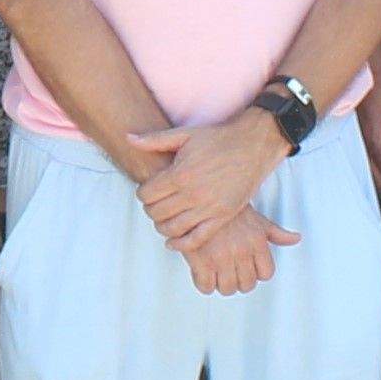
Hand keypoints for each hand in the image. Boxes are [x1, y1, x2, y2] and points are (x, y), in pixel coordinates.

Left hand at [127, 111, 301, 260]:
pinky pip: (197, 238)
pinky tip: (173, 242)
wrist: (252, 146)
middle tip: (153, 206)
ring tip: (162, 220)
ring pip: (173, 228)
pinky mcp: (223, 217)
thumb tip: (128, 138)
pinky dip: (181, 244)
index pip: (147, 194)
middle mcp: (193, 193)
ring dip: (162, 227)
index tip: (146, 192)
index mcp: (180, 174)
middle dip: (150, 210)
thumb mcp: (184, 135)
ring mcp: (209, 207)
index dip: (142, 194)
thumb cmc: (217, 139)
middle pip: (157, 212)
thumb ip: (154, 140)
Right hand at [175, 206, 286, 294]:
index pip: (266, 274)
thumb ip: (276, 233)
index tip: (245, 267)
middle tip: (228, 270)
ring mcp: (221, 257)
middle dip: (237, 280)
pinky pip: (206, 287)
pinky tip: (201, 271)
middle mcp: (241, 251)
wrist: (198, 197)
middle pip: (247, 285)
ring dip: (220, 283)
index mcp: (257, 242)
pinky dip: (203, 283)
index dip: (255, 273)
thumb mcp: (256, 218)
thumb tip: (296, 238)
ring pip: (227, 288)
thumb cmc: (227, 209)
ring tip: (214, 271)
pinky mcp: (201, 260)